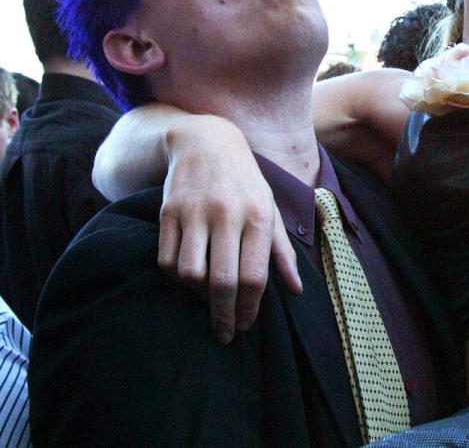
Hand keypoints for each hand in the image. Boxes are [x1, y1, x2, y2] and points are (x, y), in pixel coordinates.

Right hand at [158, 118, 301, 343]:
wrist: (205, 142)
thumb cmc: (246, 183)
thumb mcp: (272, 209)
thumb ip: (282, 252)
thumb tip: (296, 290)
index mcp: (259, 215)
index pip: (254, 276)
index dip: (249, 308)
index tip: (245, 325)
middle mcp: (228, 214)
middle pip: (223, 281)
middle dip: (224, 315)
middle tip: (225, 333)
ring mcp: (195, 212)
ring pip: (191, 274)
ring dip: (199, 297)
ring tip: (209, 301)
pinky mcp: (168, 212)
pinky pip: (167, 260)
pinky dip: (177, 279)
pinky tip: (191, 281)